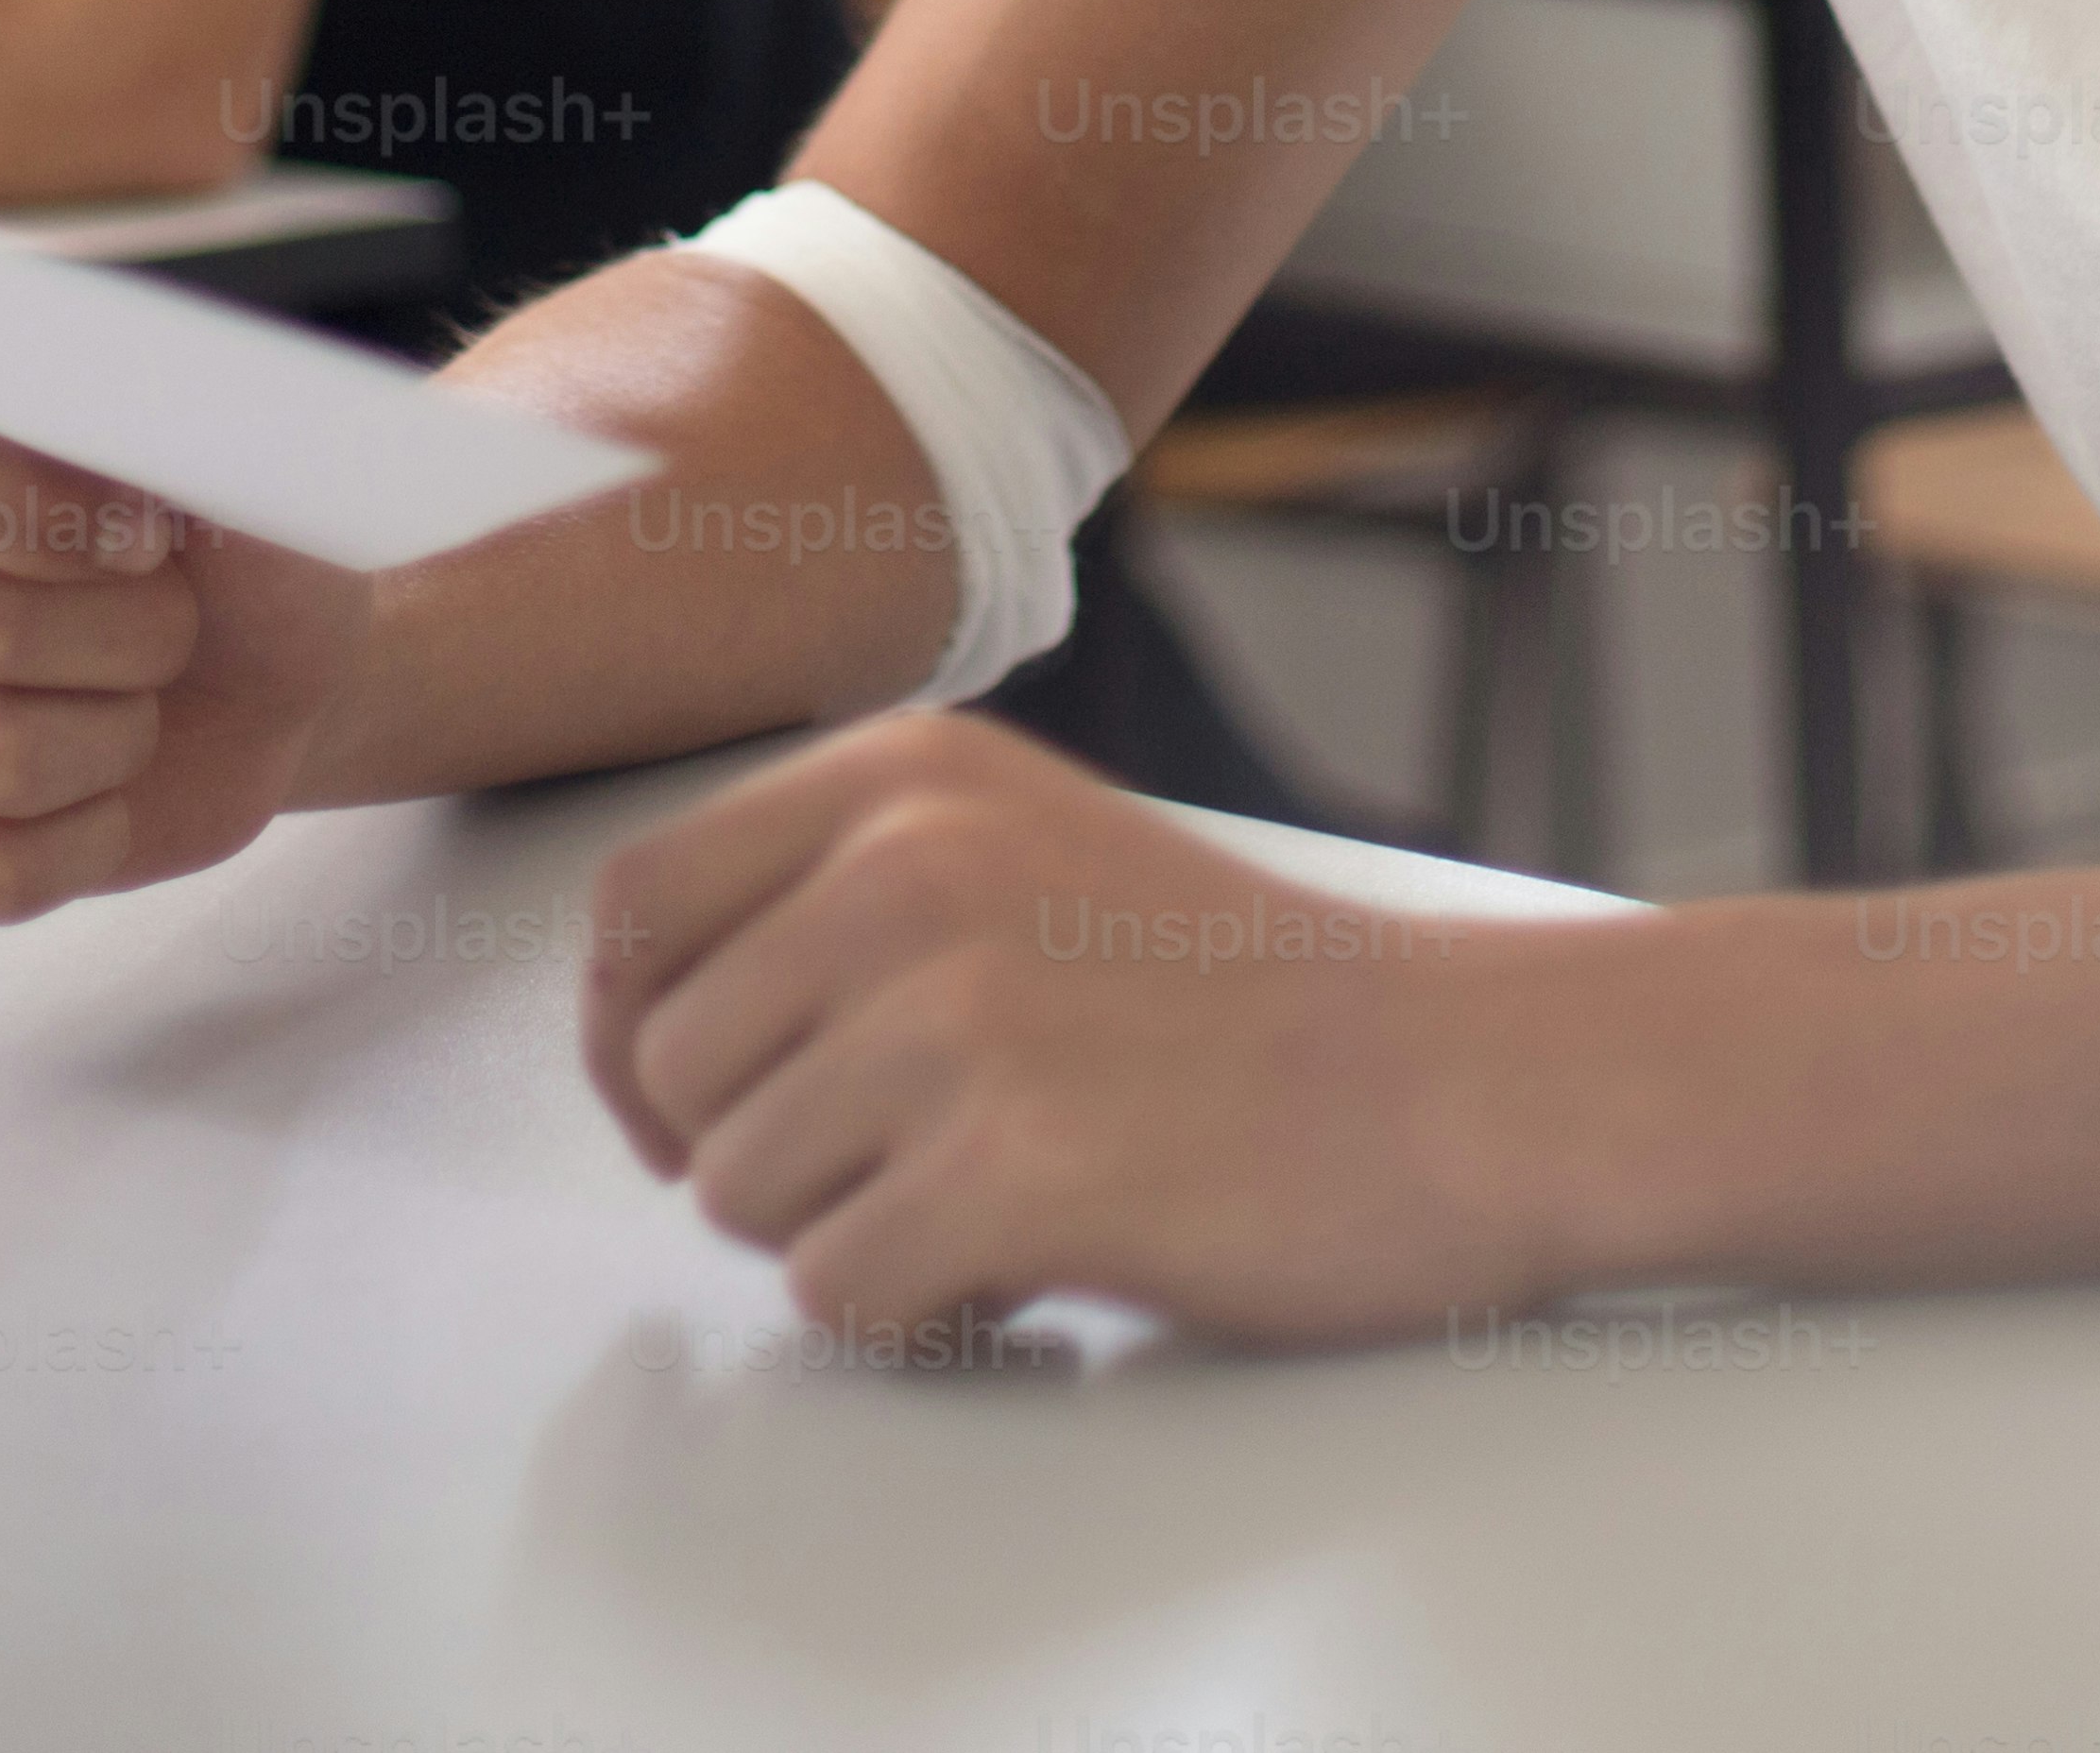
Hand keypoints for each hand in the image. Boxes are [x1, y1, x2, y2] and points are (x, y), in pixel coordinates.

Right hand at [0, 387, 368, 915]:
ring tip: (132, 696)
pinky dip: (92, 838)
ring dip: (118, 738)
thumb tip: (118, 418)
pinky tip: (98, 786)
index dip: (54, 510)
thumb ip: (156, 415)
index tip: (152, 533)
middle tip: (168, 617)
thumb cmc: (236, 540)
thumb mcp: (228, 451)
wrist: (260, 666)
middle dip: (136, 637)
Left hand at [575, 715, 1586, 1348]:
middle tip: (910, 1171)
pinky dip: (920, 1320)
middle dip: (765, 1156)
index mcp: (904, 777)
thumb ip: (846, 891)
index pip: (636, 910)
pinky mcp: (1010, 1170)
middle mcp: (907, 871)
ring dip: (850, 1238)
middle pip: (674, 1075)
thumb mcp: (1025, 848)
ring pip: (739, 1199)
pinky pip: (839, 1296)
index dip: (638, 1038)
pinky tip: (1031, 1277)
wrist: (1463, 1082)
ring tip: (995, 1209)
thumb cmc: (1255, 998)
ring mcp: (956, 1019)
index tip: (700, 1108)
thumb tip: (650, 1024)